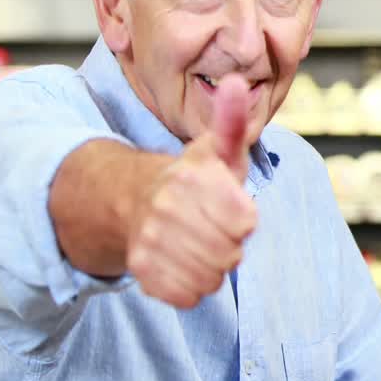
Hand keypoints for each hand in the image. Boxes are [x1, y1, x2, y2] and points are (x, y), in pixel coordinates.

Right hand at [127, 74, 257, 308]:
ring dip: (213, 267)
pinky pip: (186, 296)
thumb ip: (232, 122)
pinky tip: (184, 263)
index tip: (232, 207)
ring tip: (201, 245)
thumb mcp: (217, 149)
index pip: (246, 223)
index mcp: (189, 179)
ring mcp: (149, 241)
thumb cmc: (194, 178)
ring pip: (211, 279)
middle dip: (230, 245)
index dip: (244, 219)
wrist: (134, 200)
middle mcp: (165, 210)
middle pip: (230, 255)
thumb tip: (237, 84)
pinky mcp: (141, 271)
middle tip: (215, 229)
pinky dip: (191, 287)